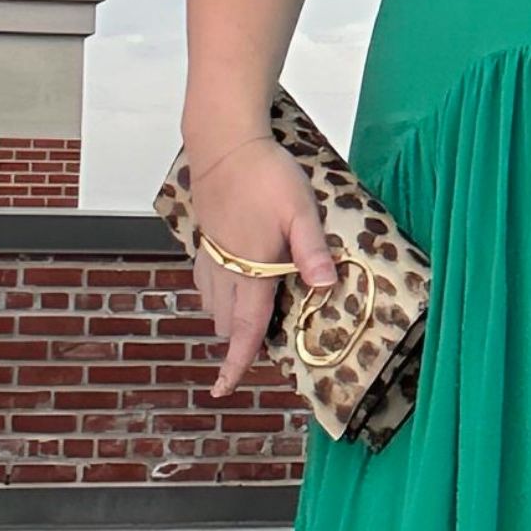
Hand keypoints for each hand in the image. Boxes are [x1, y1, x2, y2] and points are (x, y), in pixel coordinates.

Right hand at [181, 132, 336, 403]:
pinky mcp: (204, 238)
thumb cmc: (265, 173)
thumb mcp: (300, 210)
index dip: (237, 363)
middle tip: (263, 345)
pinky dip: (218, 293)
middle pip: (228, 322)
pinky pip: (206, 280)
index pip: (245, 329)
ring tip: (252, 317)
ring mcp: (210, 254)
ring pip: (213, 303)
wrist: (223, 142)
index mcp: (250, 271)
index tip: (222, 389)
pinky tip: (234, 281)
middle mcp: (225, 270)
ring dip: (230, 317)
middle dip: (241, 340)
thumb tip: (326, 286)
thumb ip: (312, 250)